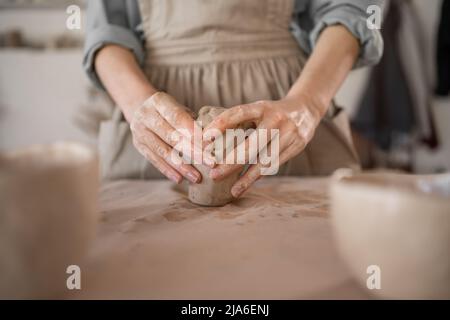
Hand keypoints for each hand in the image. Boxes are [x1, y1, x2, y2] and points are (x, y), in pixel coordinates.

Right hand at [130, 92, 213, 183]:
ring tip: (196, 177)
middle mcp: (145, 114)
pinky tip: (180, 179)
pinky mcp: (138, 145)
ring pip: (162, 151)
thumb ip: (194, 121)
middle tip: (210, 163)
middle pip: (171, 136)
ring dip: (181, 166)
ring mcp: (139, 131)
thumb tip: (213, 138)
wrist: (142, 111)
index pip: (177, 116)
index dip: (192, 130)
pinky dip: (168, 171)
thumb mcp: (181, 109)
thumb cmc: (172, 112)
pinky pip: (154, 160)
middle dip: (193, 151)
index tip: (209, 143)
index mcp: (158, 101)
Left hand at [203, 96, 324, 196]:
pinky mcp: (296, 146)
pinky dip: (259, 176)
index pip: (239, 113)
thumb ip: (241, 122)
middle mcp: (276, 120)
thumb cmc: (272, 112)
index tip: (204, 139)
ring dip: (247, 177)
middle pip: (251, 145)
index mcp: (262, 107)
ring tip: (233, 190)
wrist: (306, 109)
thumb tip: (210, 139)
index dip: (221, 124)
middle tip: (213, 174)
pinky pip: (275, 165)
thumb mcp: (258, 109)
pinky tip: (247, 185)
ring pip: (265, 160)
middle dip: (231, 162)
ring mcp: (288, 134)